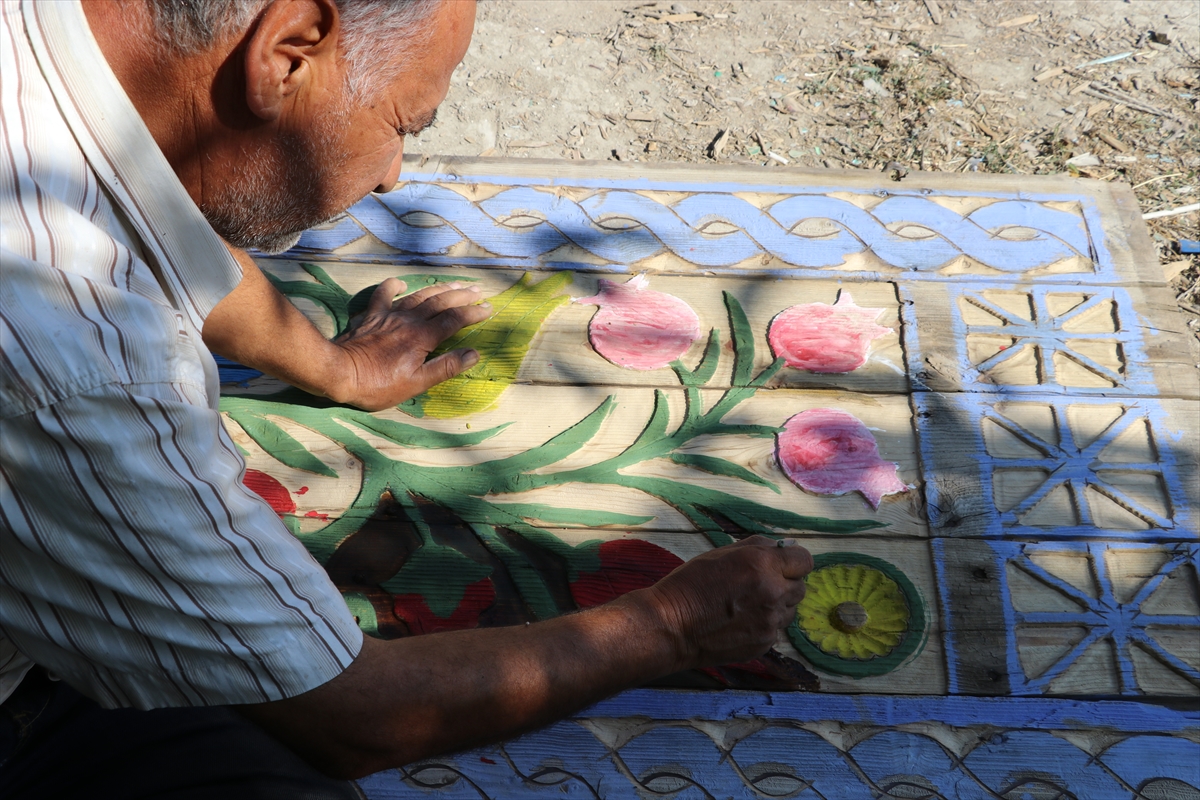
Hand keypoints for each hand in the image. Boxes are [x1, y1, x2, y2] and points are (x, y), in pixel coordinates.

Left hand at [329, 278, 491, 409]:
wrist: (339, 373)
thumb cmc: (378, 385)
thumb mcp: (417, 383)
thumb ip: (446, 367)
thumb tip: (473, 354)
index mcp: (423, 337)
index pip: (455, 320)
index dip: (473, 312)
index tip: (489, 308)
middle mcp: (409, 321)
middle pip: (441, 302)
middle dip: (462, 295)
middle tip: (478, 290)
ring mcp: (390, 315)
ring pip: (419, 295)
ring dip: (439, 288)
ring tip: (456, 284)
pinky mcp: (372, 316)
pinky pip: (384, 294)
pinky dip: (394, 286)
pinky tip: (402, 283)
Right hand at [638, 536, 812, 668]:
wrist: (672, 626)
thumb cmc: (691, 584)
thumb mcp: (721, 553)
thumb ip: (756, 547)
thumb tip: (781, 547)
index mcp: (762, 565)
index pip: (804, 560)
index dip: (793, 560)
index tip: (781, 563)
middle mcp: (773, 593)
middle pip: (801, 586)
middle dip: (785, 583)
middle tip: (760, 584)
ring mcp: (770, 622)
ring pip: (790, 610)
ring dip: (777, 605)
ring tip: (748, 604)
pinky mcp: (765, 643)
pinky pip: (776, 629)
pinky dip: (764, 624)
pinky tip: (740, 621)